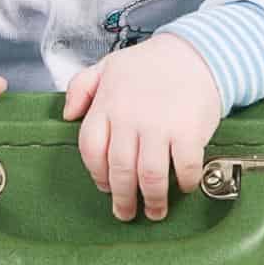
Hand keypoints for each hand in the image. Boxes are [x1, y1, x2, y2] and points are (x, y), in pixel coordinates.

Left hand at [62, 33, 224, 221]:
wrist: (196, 51)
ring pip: (149, 176)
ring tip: (154, 211)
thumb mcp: (108, 66)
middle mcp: (130, 117)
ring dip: (152, 200)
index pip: (91, 149)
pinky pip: (184, 168)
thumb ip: (81, 87)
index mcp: (108, 104)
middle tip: (126, 213)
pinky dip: (184, 183)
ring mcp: (160, 125)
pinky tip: (184, 187)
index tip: (106, 187)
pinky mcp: (188, 131)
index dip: (97, 174)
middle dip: (123, 199)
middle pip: (120, 170)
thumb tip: (67, 115)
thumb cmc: (151, 63)